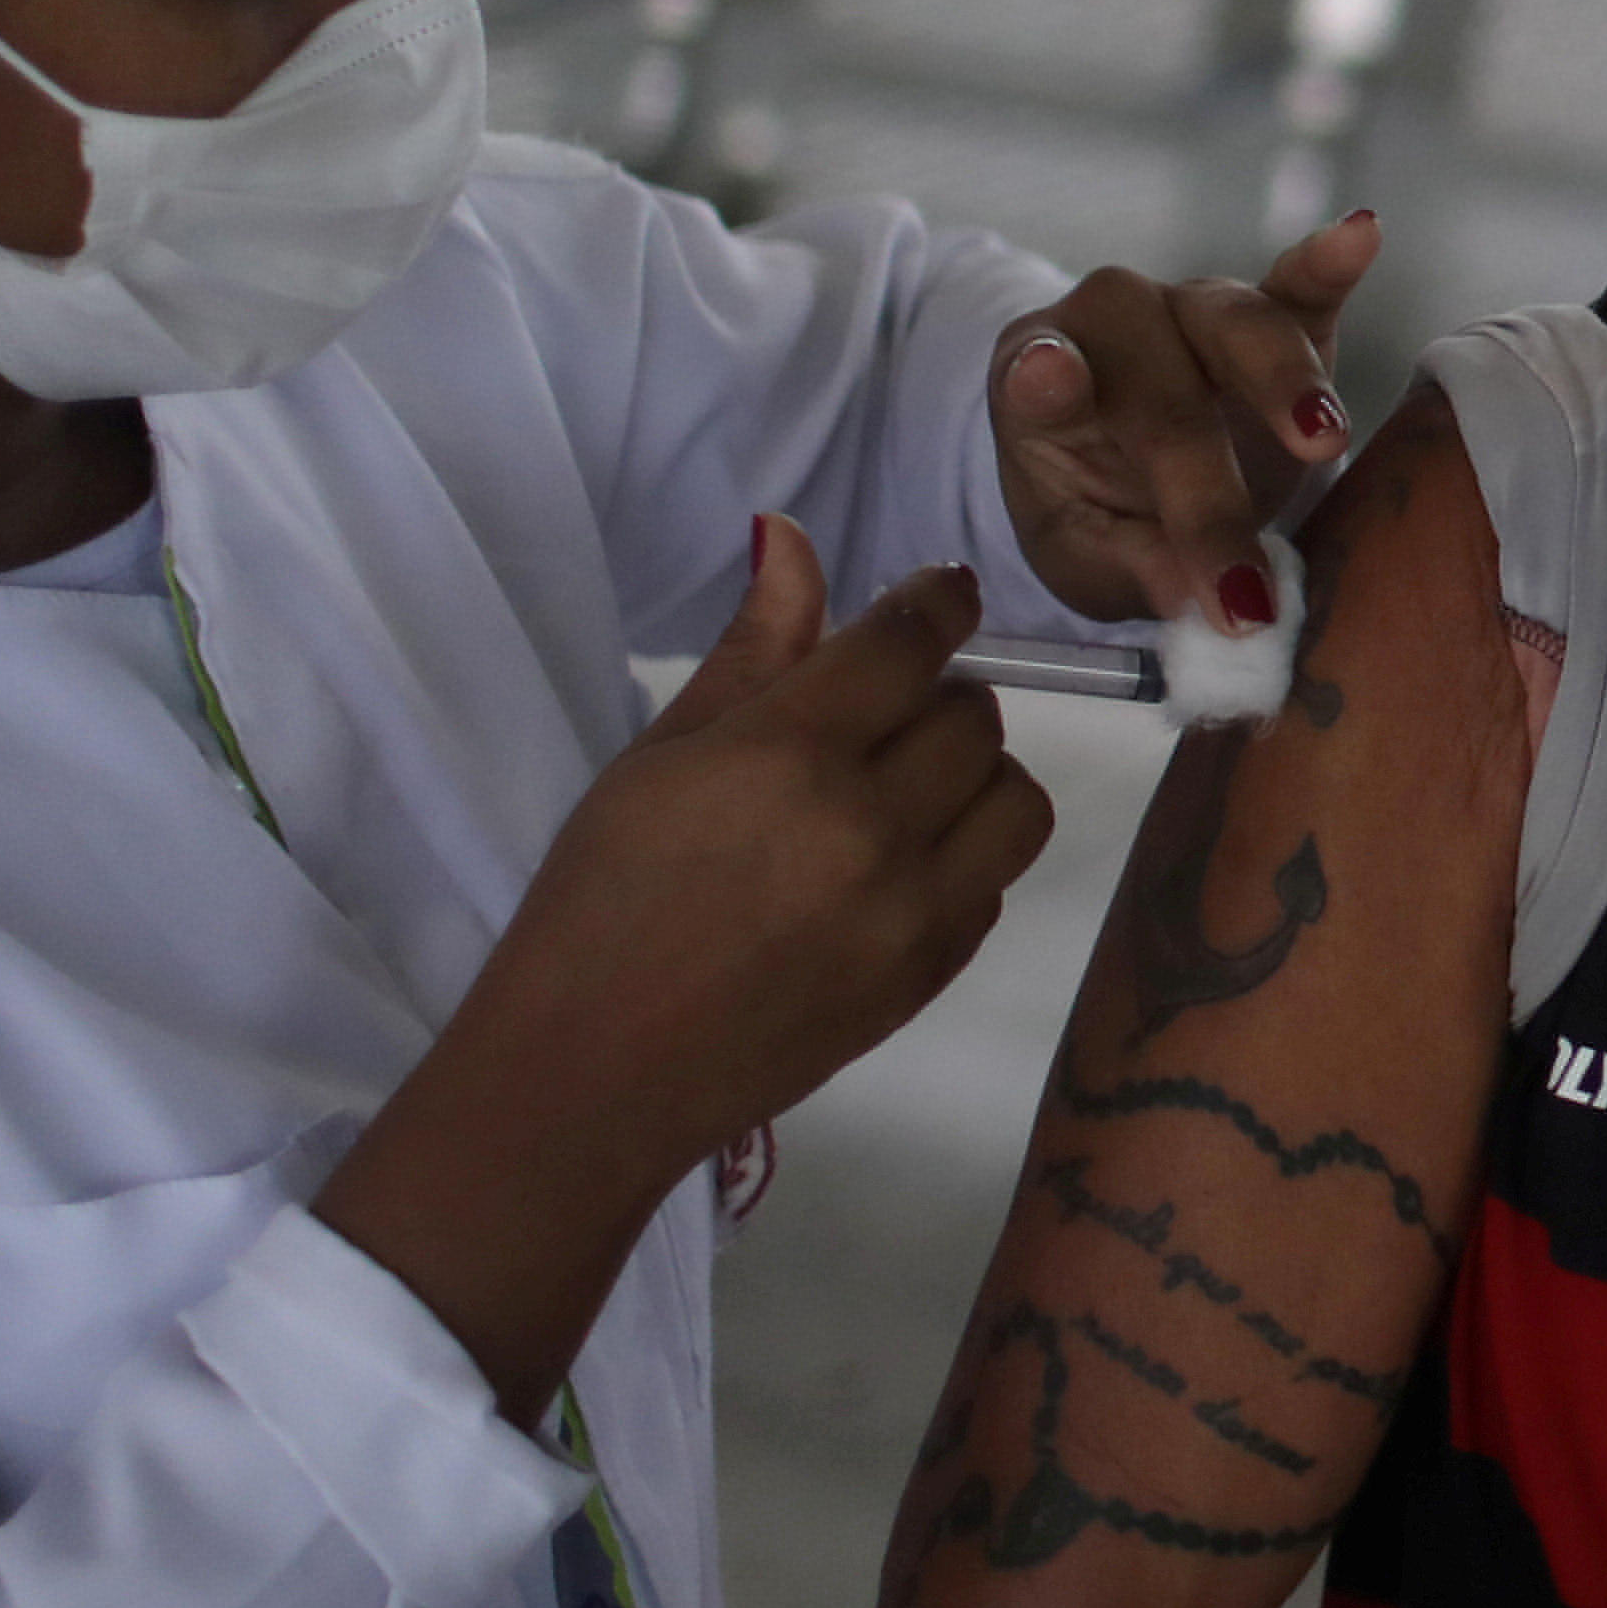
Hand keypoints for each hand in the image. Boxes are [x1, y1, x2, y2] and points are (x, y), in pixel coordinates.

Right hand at [480, 522, 1062, 1169]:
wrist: (592, 1072)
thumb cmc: (601, 900)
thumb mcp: (660, 757)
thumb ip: (752, 648)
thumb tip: (792, 535)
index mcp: (789, 755)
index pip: (912, 643)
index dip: (937, 602)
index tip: (939, 597)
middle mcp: (870, 827)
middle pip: (975, 715)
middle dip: (938, 695)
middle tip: (882, 714)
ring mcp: (912, 910)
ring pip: (1014, 797)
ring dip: (973, 775)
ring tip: (905, 788)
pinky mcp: (930, 976)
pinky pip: (997, 884)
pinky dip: (966, 858)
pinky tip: (896, 865)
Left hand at [992, 209, 1383, 642]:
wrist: (1150, 474)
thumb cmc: (1101, 509)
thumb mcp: (1087, 558)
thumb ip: (1129, 569)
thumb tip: (1191, 598)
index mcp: (1033, 375)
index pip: (1036, 380)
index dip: (1046, 381)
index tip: (1048, 380)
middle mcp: (1111, 322)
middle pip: (1161, 396)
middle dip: (1206, 500)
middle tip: (1244, 592)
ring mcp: (1193, 306)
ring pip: (1237, 329)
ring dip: (1283, 383)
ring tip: (1323, 443)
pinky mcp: (1273, 307)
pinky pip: (1300, 283)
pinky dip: (1329, 262)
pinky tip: (1360, 234)